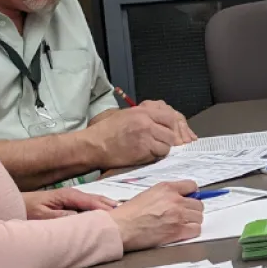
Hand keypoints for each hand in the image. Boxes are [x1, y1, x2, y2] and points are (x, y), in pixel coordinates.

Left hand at [22, 188, 118, 219]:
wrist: (17, 203)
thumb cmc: (28, 209)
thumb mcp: (43, 215)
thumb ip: (62, 215)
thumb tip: (81, 217)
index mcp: (69, 195)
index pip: (92, 201)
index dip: (105, 208)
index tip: (118, 215)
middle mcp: (73, 194)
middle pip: (97, 199)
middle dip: (111, 205)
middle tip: (128, 212)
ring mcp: (73, 198)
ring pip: (95, 201)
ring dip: (107, 206)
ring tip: (122, 211)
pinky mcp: (71, 202)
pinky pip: (89, 205)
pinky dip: (100, 207)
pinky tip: (106, 212)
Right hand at [80, 105, 194, 167]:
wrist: (93, 145)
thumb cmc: (107, 131)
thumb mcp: (126, 115)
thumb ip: (145, 115)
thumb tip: (162, 121)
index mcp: (143, 111)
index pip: (170, 116)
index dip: (172, 126)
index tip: (170, 132)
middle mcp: (147, 122)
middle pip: (172, 131)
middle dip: (170, 139)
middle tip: (163, 143)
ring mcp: (146, 136)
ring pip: (167, 144)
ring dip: (163, 149)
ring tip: (152, 150)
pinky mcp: (143, 150)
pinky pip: (159, 154)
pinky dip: (156, 156)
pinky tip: (146, 155)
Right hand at [109, 180, 203, 250]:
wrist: (121, 227)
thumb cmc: (129, 213)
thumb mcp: (149, 194)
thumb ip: (166, 194)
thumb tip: (178, 198)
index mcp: (167, 188)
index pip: (192, 186)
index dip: (192, 194)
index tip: (190, 199)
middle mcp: (175, 200)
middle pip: (198, 204)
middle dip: (192, 210)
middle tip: (185, 215)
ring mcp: (178, 215)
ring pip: (199, 217)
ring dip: (192, 221)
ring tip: (182, 224)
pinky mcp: (177, 230)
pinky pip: (196, 229)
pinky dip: (191, 231)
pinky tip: (183, 232)